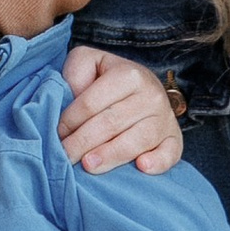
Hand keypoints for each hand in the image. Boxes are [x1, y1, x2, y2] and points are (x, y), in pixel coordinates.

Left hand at [59, 45, 181, 174]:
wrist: (143, 89)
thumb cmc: (107, 80)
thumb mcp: (89, 63)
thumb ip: (75, 72)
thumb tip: (69, 97)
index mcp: (128, 74)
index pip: (92, 103)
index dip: (69, 121)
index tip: (55, 135)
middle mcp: (151, 95)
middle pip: (111, 123)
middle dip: (83, 143)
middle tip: (64, 157)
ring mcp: (165, 119)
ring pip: (137, 140)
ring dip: (111, 155)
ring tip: (89, 166)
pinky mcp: (174, 139)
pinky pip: (170, 153)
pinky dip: (158, 161)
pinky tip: (142, 167)